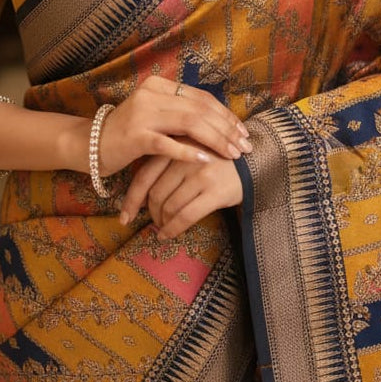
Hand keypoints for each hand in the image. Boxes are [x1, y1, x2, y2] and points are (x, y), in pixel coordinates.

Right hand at [98, 75, 249, 176]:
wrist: (91, 145)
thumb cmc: (128, 133)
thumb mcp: (155, 116)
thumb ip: (181, 114)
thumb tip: (221, 122)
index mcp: (159, 85)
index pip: (201, 97)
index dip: (225, 114)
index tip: (243, 131)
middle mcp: (151, 94)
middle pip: (200, 109)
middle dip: (227, 129)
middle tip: (245, 145)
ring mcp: (142, 114)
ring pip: (189, 123)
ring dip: (216, 140)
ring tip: (232, 154)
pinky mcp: (135, 136)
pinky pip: (169, 144)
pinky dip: (190, 152)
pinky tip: (206, 161)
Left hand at [119, 152, 242, 238]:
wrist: (256, 160)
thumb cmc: (217, 158)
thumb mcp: (191, 150)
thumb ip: (169, 161)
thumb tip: (142, 195)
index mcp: (176, 145)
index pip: (144, 175)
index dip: (131, 199)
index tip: (124, 216)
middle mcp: (187, 158)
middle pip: (156, 194)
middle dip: (150, 213)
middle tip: (152, 222)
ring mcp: (201, 174)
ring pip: (169, 206)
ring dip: (162, 223)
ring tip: (163, 228)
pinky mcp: (216, 191)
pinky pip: (186, 216)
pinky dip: (173, 230)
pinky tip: (168, 236)